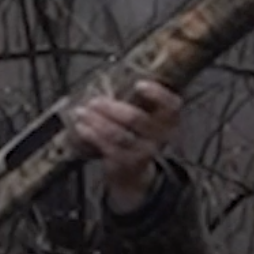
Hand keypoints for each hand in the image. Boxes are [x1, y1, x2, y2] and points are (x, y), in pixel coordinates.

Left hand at [71, 80, 182, 211]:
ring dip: (96, 121)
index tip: (138, 84)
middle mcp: (160, 137)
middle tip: (94, 101)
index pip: (171, 105)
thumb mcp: (146, 120)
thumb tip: (108, 80)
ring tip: (81, 112)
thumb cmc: (138, 136)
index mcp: (168, 120)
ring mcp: (143, 152)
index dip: (157, 94)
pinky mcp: (125, 163)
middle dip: (111, 108)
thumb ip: (136, 102)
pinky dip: (92, 135)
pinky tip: (81, 126)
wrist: (135, 173)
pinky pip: (107, 146)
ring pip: (118, 134)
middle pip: (135, 118)